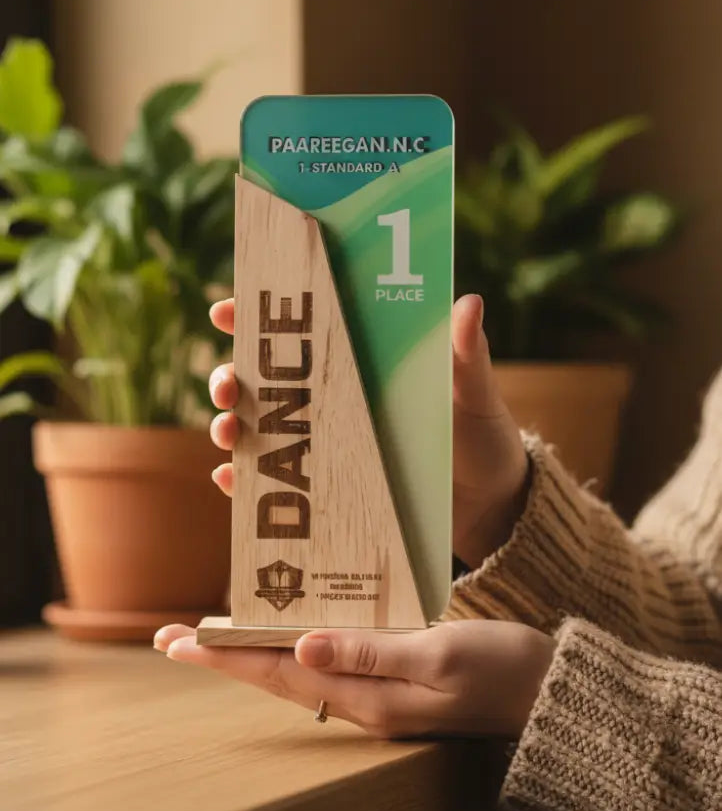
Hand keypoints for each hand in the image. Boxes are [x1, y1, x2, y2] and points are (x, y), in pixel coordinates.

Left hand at [154, 619, 553, 737]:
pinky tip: (291, 629)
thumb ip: (371, 652)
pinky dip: (299, 644)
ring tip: (219, 633)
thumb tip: (302, 646)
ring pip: (300, 670)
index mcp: (369, 697)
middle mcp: (365, 701)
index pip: (280, 674)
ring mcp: (379, 695)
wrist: (553, 695)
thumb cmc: (505, 669)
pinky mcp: (394, 682)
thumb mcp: (441, 653)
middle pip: (278, 675)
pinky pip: (331, 663)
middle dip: (226, 656)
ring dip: (256, 651)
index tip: (177, 643)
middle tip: (175, 639)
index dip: (227, 658)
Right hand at [208, 293, 528, 567]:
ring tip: (230, 434)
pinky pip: (274, 486)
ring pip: (258, 430)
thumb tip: (469, 302)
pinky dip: (245, 484)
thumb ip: (466, 354)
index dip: (257, 318)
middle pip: (263, 381)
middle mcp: (334, 402)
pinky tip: (231, 483)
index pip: (301, 334)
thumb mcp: (474, 395)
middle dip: (229, 377)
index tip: (227, 310)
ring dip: (230, 428)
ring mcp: (327, 447)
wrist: (491, 509)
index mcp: (362, 364)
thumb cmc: (482, 439)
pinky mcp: (328, 491)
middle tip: (228, 385)